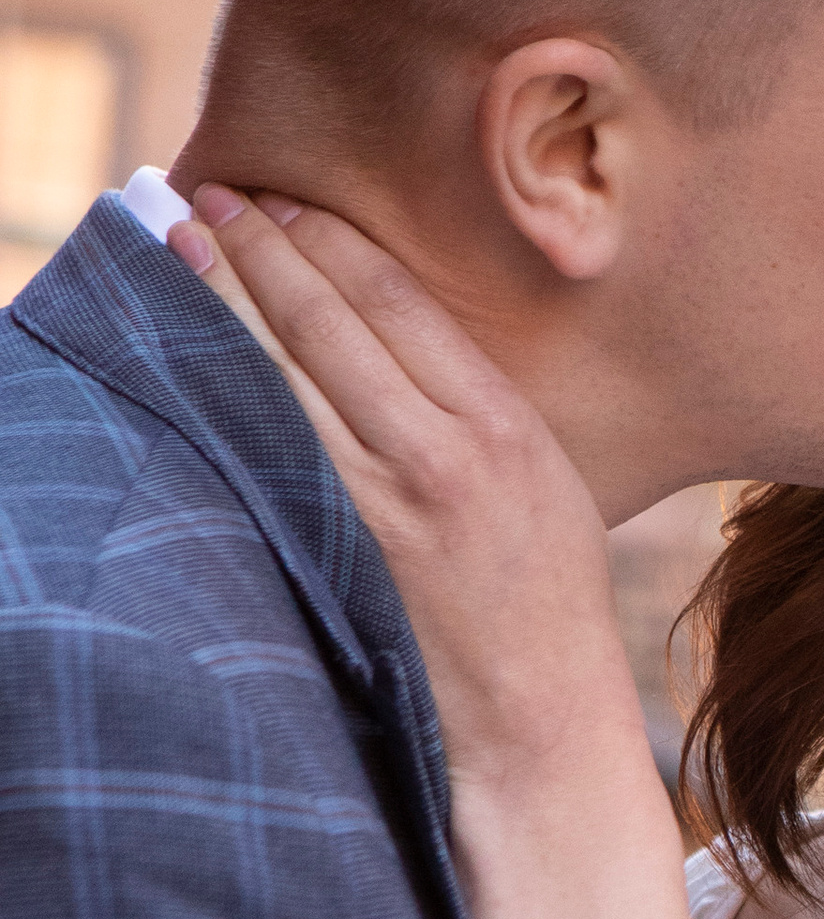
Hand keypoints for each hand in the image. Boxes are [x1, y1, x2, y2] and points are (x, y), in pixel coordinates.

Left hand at [176, 191, 644, 815]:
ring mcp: (389, 502)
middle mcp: (446, 452)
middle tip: (209, 195)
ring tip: (180, 244)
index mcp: (505, 425)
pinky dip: (228, 382)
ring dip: (226, 299)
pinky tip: (193, 346)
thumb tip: (395, 346)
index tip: (285, 201)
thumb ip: (479, 415)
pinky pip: (271, 442)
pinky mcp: (345, 549)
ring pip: (287, 371)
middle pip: (334, 321)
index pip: (400, 302)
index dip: (331, 241)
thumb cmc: (547, 608)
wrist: (540, 722)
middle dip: (263, 248)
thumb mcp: (547, 485)